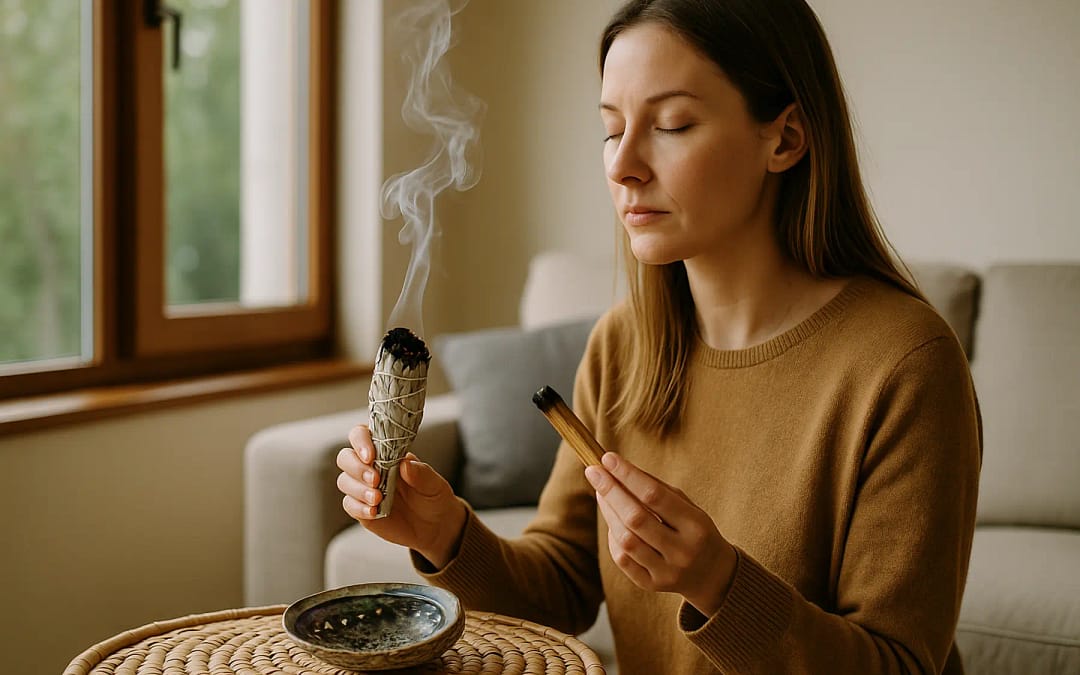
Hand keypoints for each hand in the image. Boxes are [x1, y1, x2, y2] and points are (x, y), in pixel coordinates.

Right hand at [336, 424, 465, 568]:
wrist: (434, 525)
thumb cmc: (433, 496)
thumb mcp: (434, 484)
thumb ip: (421, 473)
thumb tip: (405, 464)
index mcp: (386, 451)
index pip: (361, 435)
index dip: (361, 441)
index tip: (370, 456)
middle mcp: (370, 466)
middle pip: (345, 457)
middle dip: (356, 467)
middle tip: (375, 479)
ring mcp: (363, 488)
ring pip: (344, 481)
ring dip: (358, 489)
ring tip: (378, 499)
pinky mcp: (361, 508)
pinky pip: (349, 504)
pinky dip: (359, 508)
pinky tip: (374, 512)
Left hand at [585, 452, 736, 615]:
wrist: (713, 574)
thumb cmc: (695, 530)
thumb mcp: (688, 506)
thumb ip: (657, 488)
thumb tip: (619, 469)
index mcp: (696, 525)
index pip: (654, 496)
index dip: (628, 475)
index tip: (608, 458)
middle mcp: (682, 551)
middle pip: (636, 518)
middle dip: (611, 492)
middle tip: (594, 472)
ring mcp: (667, 571)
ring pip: (626, 539)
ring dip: (608, 512)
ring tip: (601, 493)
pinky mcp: (652, 585)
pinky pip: (622, 560)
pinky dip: (613, 537)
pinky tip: (612, 522)